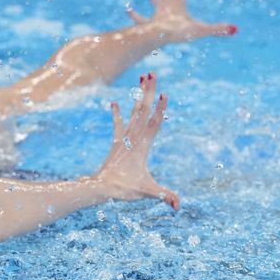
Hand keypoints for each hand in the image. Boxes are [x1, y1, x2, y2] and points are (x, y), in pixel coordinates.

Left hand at [94, 72, 178, 209]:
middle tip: (152, 73)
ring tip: (142, 78)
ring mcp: (125, 138)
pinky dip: (117, 114)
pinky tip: (114, 103)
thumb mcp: (147, 192)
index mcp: (143, 146)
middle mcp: (134, 138)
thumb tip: (178, 206)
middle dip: (149, 92)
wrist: (101, 189)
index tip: (164, 93)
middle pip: (143, 110)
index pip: (154, 123)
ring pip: (134, 112)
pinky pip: (117, 125)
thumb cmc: (124, 189)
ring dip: (139, 96)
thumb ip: (165, 196)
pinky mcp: (117, 143)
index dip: (160, 109)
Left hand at [126, 0, 236, 42]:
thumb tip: (235, 29)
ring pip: (156, 1)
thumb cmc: (177, 32)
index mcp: (179, 0)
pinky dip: (136, 16)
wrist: (154, 38)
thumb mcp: (200, 31)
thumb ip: (218, 29)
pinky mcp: (148, 25)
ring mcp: (157, 13)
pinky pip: (142, 20)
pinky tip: (128, 10)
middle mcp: (167, 3)